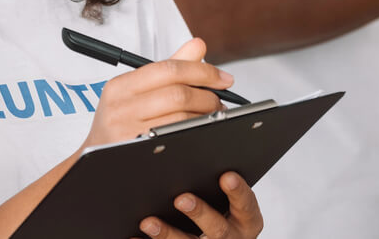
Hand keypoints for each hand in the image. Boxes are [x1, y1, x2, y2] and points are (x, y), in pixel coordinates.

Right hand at [81, 39, 232, 150]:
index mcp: (120, 86)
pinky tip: (201, 131)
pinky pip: (176, 140)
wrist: (97, 158)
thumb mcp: (136, 92)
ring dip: (205, 117)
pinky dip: (195, 133)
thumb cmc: (120, 123)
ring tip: (213, 117)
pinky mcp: (137, 153)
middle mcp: (120, 107)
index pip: (168, 69)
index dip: (202, 71)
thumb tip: (198, 45)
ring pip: (180, 119)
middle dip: (208, 97)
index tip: (223, 79)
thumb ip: (169, 68)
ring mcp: (127, 132)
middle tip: (220, 101)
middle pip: (177, 94)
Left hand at [137, 172, 262, 238]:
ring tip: (148, 222)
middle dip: (200, 213)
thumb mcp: (222, 191)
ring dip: (167, 234)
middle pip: (218, 230)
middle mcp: (232, 238)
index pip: (247, 205)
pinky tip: (132, 235)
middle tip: (181, 198)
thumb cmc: (217, 201)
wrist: (212, 234)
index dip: (238, 192)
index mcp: (246, 219)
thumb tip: (194, 147)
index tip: (227, 176)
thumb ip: (212, 175)